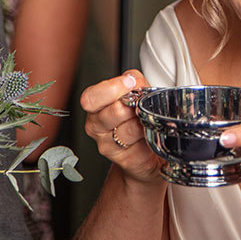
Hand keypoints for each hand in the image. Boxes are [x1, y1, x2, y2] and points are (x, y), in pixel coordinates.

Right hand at [80, 70, 161, 184]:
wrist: (148, 149)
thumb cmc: (139, 117)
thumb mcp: (138, 91)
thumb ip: (134, 81)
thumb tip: (132, 80)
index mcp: (95, 107)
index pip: (91, 98)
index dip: (111, 89)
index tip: (129, 83)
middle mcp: (97, 126)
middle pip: (113, 112)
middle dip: (133, 106)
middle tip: (142, 104)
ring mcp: (108, 145)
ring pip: (129, 129)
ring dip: (143, 122)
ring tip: (146, 120)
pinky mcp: (124, 159)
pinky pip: (140, 145)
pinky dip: (149, 138)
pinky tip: (149, 134)